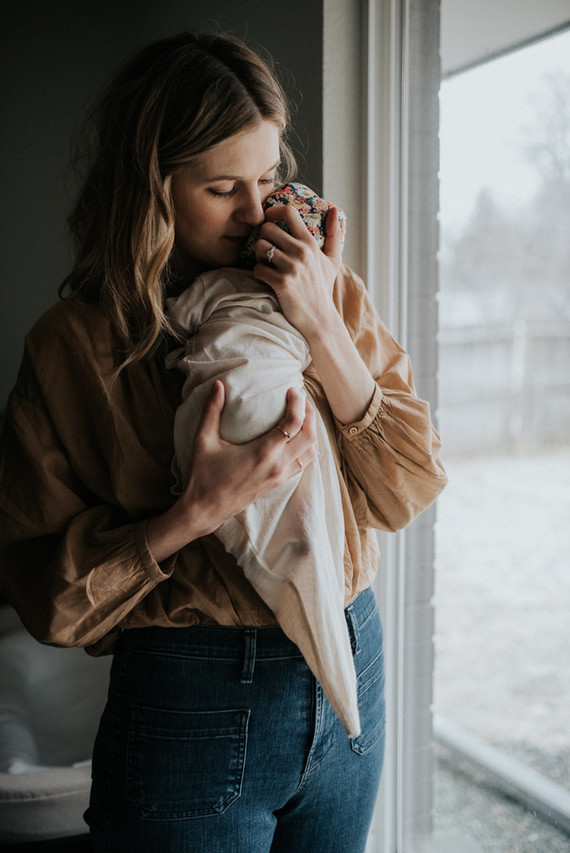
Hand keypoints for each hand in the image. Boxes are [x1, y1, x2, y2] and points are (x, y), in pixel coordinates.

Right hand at [146, 381, 316, 561]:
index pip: (294, 422)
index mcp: (263, 452)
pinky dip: (307, 447)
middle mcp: (278, 465)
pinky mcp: (279, 483)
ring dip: (312, 431)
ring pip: (311, 452)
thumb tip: (218, 385)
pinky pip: (304, 463)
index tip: (291, 390)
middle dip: (310, 414)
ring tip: (303, 415)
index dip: (297, 403)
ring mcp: (281, 476)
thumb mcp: (204, 440)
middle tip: (301, 399)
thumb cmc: (204, 475)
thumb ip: (211, 410)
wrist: (206, 509)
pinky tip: (297, 437)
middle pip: (310, 436)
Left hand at [252, 204, 342, 340]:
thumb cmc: (322, 289)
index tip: (269, 220)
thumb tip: (333, 209)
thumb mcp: (332, 260)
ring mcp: (291, 268)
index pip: (288, 212)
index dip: (273, 212)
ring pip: (259, 247)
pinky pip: (258, 269)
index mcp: (310, 243)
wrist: (320, 319)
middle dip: (263, 239)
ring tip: (267, 266)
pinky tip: (265, 279)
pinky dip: (258, 274)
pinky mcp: (282, 283)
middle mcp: (301, 252)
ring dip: (258, 257)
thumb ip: (333, 234)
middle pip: (267, 229)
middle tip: (267, 252)